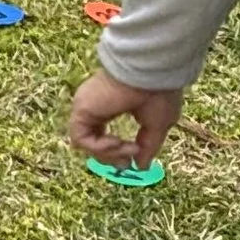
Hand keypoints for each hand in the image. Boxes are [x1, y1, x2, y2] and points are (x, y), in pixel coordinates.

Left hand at [66, 68, 185, 171]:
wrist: (152, 73)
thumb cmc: (159, 92)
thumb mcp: (158, 125)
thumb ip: (148, 146)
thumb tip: (140, 167)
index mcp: (111, 105)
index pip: (102, 134)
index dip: (115, 151)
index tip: (133, 159)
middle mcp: (96, 106)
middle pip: (92, 141)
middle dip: (110, 157)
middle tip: (127, 163)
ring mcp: (87, 107)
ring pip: (85, 143)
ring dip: (108, 154)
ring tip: (130, 147)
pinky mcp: (81, 110)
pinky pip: (80, 139)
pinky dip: (99, 148)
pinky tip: (117, 142)